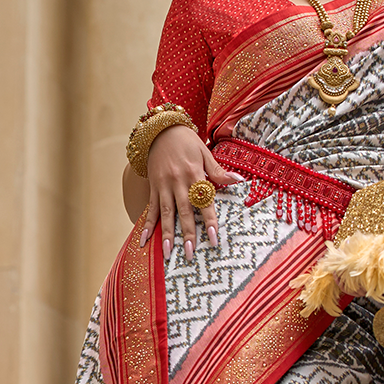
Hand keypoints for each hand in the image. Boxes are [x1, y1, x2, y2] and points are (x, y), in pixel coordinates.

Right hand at [143, 127, 244, 259]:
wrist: (161, 129)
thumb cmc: (187, 141)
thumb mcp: (205, 152)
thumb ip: (219, 171)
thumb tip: (239, 181)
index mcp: (194, 174)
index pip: (204, 201)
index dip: (208, 220)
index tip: (213, 238)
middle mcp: (178, 182)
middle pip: (183, 211)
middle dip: (187, 234)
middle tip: (189, 254)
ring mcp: (163, 186)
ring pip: (165, 214)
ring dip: (166, 234)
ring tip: (167, 253)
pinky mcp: (153, 188)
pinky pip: (150, 210)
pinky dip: (147, 226)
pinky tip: (143, 241)